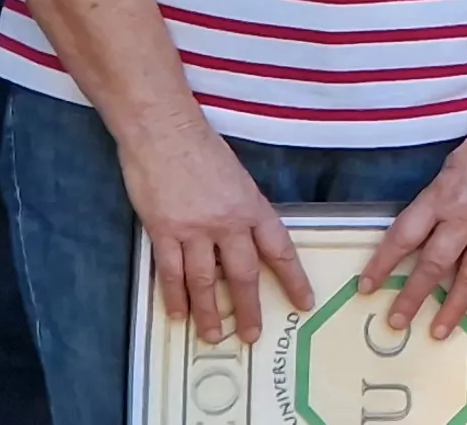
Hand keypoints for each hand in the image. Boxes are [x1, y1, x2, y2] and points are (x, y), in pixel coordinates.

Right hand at [121, 123, 308, 345]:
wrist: (163, 131)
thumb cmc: (201, 148)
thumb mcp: (237, 178)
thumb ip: (243, 210)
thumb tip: (246, 241)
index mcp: (252, 206)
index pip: (279, 250)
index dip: (293, 279)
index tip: (304, 303)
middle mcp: (227, 222)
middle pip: (242, 275)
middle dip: (248, 309)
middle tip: (252, 335)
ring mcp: (194, 229)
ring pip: (205, 281)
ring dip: (209, 312)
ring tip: (214, 336)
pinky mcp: (163, 231)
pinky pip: (171, 272)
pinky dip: (175, 296)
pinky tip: (179, 314)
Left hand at [359, 118, 466, 339]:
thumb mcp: (451, 167)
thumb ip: (437, 201)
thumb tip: (421, 234)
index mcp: (442, 196)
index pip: (404, 236)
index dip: (383, 264)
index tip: (368, 285)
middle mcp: (466, 218)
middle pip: (433, 265)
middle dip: (412, 297)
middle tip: (397, 320)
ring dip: (451, 308)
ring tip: (437, 330)